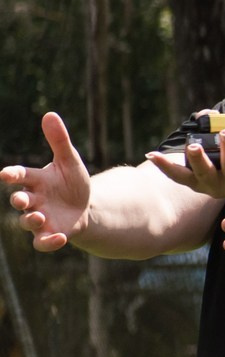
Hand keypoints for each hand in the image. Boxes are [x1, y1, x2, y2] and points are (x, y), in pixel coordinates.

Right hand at [6, 112, 93, 251]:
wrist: (85, 206)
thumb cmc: (72, 182)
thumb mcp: (70, 161)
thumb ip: (59, 141)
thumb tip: (50, 114)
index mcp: (36, 180)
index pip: (19, 176)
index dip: (12, 175)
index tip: (6, 174)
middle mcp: (34, 199)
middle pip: (19, 201)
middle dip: (18, 200)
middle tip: (22, 199)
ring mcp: (40, 218)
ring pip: (27, 222)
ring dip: (30, 220)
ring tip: (39, 217)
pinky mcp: (50, 233)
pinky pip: (42, 242)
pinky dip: (48, 242)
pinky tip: (60, 238)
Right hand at [147, 123, 224, 201]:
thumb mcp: (216, 153)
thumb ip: (208, 132)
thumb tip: (206, 114)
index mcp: (200, 180)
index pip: (179, 175)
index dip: (165, 166)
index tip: (152, 155)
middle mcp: (215, 186)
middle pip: (204, 173)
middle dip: (197, 159)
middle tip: (193, 145)